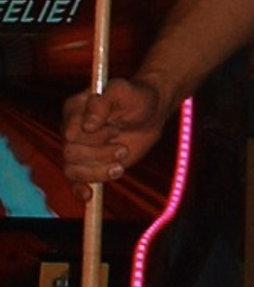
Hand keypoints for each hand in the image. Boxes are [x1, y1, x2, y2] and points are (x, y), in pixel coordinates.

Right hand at [62, 78, 167, 200]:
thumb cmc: (137, 98)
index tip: (116, 128)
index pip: (71, 131)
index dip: (94, 135)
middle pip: (71, 153)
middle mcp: (70, 130)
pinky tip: (89, 195)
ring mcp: (79, 149)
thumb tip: (88, 125)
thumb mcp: (124, 91)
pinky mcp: (89, 164)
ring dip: (99, 170)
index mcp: (74, 109)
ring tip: (122, 161)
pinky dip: (80, 189)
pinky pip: (75, 181)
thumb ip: (103, 103)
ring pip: (73, 170)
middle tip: (123, 147)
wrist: (150, 113)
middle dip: (100, 153)